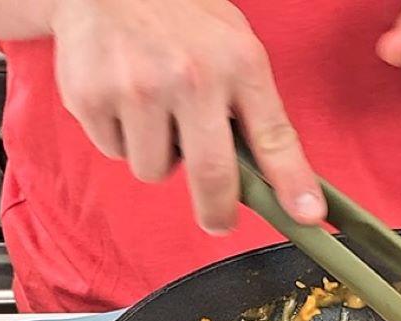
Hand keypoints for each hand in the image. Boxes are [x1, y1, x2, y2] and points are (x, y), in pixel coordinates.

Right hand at [49, 0, 325, 234]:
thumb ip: (253, 107)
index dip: (292, 184)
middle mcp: (191, 76)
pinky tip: (120, 97)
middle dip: (218, 212)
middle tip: (218, 220)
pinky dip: (118, 136)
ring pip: (154, 170)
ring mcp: (138, 88)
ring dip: (156, 155)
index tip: (307, 216)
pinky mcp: (92, 98)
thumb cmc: (177, 16)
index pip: (273, 137)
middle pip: (212, 175)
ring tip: (152, 109)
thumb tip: (272, 178)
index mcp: (237, 62)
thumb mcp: (232, 45)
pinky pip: (115, 152)